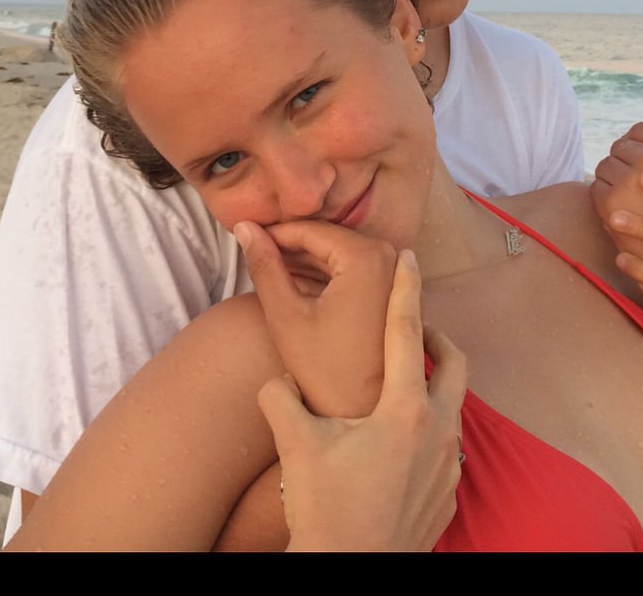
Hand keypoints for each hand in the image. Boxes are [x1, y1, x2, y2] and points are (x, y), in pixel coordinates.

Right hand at [236, 218, 396, 416]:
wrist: (364, 416)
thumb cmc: (324, 372)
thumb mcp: (285, 316)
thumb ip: (263, 266)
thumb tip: (243, 226)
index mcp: (368, 257)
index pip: (311, 230)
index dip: (274, 233)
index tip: (244, 237)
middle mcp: (392, 257)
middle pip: (330, 240)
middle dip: (291, 247)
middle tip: (255, 256)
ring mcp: (399, 275)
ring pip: (342, 255)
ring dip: (308, 262)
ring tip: (271, 273)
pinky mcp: (397, 293)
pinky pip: (358, 271)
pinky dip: (328, 276)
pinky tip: (298, 288)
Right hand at [258, 248, 466, 551]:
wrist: (351, 573)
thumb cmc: (326, 508)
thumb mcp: (296, 443)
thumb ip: (281, 397)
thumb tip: (274, 379)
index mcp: (405, 407)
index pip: (407, 331)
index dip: (406, 289)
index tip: (409, 257)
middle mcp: (438, 430)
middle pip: (454, 363)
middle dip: (437, 338)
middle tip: (414, 330)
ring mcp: (449, 465)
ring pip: (453, 407)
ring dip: (431, 387)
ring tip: (400, 388)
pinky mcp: (448, 495)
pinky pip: (448, 447)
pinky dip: (429, 430)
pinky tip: (398, 444)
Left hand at [592, 122, 642, 272]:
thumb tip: (625, 138)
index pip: (639, 129)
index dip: (635, 145)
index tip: (640, 165)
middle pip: (619, 147)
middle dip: (622, 163)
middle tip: (634, 188)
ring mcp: (630, 180)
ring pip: (604, 166)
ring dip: (610, 181)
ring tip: (629, 202)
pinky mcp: (610, 202)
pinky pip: (595, 188)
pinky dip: (602, 199)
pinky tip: (621, 214)